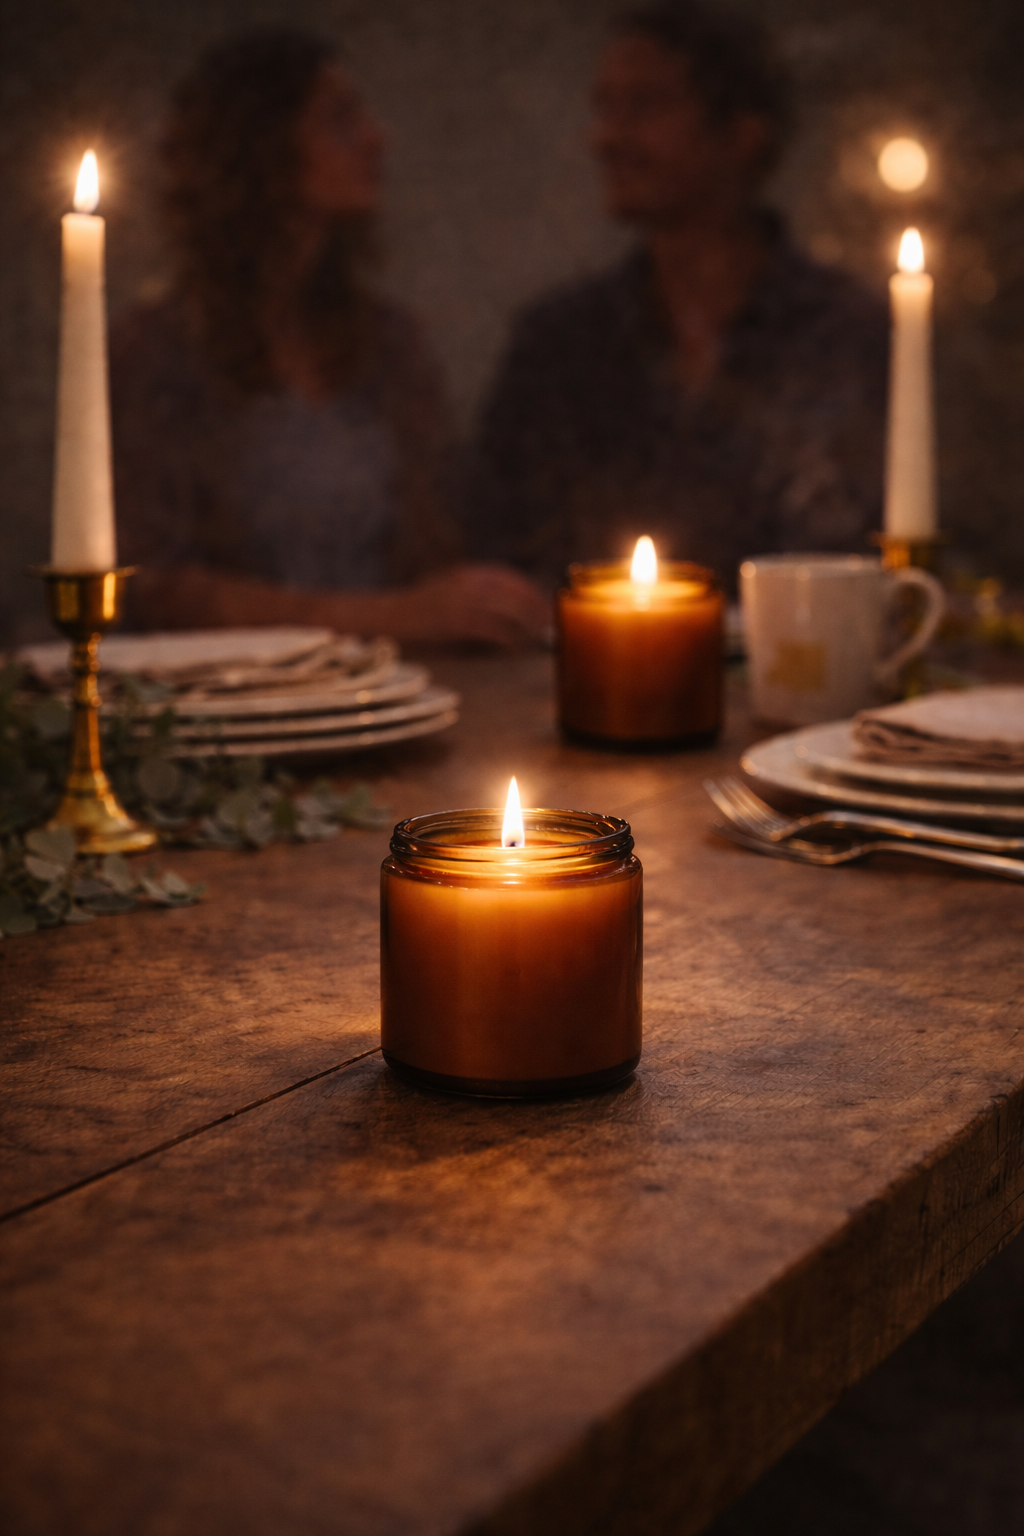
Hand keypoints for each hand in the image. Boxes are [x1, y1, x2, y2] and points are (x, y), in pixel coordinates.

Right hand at [396, 563, 551, 646]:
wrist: (385, 617)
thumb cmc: (418, 612)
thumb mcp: (448, 593)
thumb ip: (475, 597)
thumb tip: (509, 611)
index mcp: (466, 575)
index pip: (508, 578)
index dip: (530, 592)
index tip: (546, 605)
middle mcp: (466, 583)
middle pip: (513, 593)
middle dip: (535, 609)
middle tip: (550, 625)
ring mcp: (459, 601)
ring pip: (506, 609)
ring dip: (526, 624)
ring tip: (539, 637)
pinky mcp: (454, 621)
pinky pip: (490, 628)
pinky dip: (507, 637)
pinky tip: (515, 647)